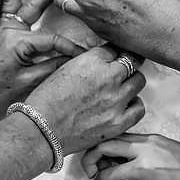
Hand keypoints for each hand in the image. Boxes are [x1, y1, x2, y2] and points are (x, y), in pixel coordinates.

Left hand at [0, 0, 84, 117]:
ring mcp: (1, 28)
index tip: (84, 53)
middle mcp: (10, 30)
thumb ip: (51, 66)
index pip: (52, 39)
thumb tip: (73, 57)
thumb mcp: (29, 82)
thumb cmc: (0, 91)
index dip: (70, 47)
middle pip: (33, 6)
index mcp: (20, 43)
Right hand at [24, 45, 146, 154]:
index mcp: (92, 61)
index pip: (114, 48)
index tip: (113, 58)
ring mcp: (116, 100)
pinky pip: (139, 108)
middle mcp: (108, 77)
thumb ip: (86, 62)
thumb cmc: (45, 102)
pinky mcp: (118, 122)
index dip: (113, 54)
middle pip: (132, 61)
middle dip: (126, 66)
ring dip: (131, 83)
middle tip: (119, 72)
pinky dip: (134, 105)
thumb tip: (102, 60)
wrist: (40, 130)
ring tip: (119, 90)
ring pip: (139, 82)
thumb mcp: (63, 69)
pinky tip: (124, 106)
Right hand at [82, 133, 179, 179]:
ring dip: (103, 151)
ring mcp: (148, 139)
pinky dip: (118, 147)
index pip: (106, 175)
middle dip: (90, 161)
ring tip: (106, 168)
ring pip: (114, 138)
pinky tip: (122, 161)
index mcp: (143, 167)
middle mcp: (142, 148)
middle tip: (92, 175)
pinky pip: (128, 138)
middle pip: (102, 147)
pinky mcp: (155, 137)